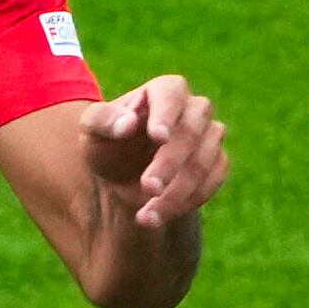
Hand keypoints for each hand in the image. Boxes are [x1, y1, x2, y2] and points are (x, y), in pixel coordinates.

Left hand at [78, 74, 228, 228]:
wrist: (123, 176)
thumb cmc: (107, 144)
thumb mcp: (91, 131)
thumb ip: (102, 120)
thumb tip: (128, 123)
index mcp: (163, 91)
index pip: (171, 92)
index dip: (166, 114)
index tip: (157, 137)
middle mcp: (193, 108)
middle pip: (191, 130)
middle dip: (170, 162)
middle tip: (148, 187)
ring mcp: (209, 135)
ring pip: (205, 159)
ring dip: (177, 191)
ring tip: (146, 215)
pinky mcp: (217, 162)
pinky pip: (213, 180)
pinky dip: (188, 201)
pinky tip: (158, 216)